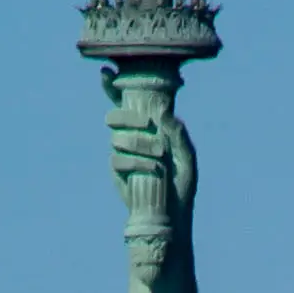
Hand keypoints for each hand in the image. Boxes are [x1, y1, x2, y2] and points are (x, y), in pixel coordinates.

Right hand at [108, 75, 194, 276]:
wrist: (174, 219)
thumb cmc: (182, 186)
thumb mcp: (187, 158)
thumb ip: (180, 135)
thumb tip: (166, 114)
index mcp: (148, 128)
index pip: (127, 102)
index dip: (113, 87)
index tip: (105, 73)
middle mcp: (131, 138)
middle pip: (116, 116)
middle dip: (128, 115)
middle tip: (147, 123)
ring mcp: (122, 155)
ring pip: (117, 137)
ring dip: (139, 141)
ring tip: (159, 154)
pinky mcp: (117, 174)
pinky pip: (118, 160)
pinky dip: (137, 162)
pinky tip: (154, 169)